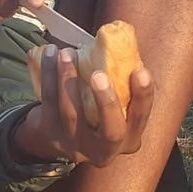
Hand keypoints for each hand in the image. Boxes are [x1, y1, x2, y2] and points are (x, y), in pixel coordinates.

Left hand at [13, 44, 154, 167]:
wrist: (55, 135)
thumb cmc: (94, 110)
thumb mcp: (113, 105)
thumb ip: (121, 84)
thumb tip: (122, 41)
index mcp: (128, 138)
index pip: (140, 119)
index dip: (142, 96)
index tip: (140, 71)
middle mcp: (105, 150)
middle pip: (111, 131)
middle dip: (106, 102)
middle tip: (98, 74)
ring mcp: (76, 146)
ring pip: (72, 114)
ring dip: (69, 79)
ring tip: (67, 53)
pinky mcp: (51, 136)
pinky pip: (50, 104)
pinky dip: (49, 76)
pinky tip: (51, 55)